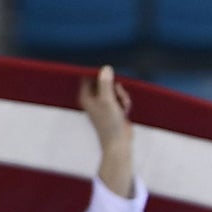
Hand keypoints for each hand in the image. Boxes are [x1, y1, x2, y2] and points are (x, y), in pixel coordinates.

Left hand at [80, 66, 135, 198]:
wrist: (118, 142)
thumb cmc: (109, 123)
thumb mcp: (107, 100)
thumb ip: (105, 84)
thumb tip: (106, 68)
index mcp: (85, 96)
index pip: (89, 76)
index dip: (100, 73)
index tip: (110, 76)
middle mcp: (92, 99)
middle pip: (104, 81)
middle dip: (114, 86)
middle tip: (118, 93)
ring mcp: (103, 104)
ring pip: (114, 89)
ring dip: (121, 95)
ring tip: (123, 105)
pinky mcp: (112, 108)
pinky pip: (119, 97)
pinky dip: (124, 102)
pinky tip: (125, 110)